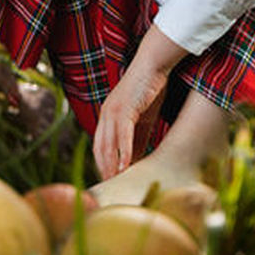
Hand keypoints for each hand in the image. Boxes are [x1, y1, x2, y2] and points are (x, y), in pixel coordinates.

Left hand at [93, 62, 168, 178]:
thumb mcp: (143, 120)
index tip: (109, 183)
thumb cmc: (149, 90)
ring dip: (112, 166)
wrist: (154, 65)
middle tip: (110, 189)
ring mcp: (112, 111)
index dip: (103, 165)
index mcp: (107, 116)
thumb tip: (136, 161)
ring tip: (116, 184)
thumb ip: (137, 139)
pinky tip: (126, 167)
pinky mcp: (124, 109)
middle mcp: (105, 114)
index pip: (100, 146)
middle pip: (100, 149)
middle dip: (104, 170)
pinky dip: (124, 153)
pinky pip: (122, 136)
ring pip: (109, 145)